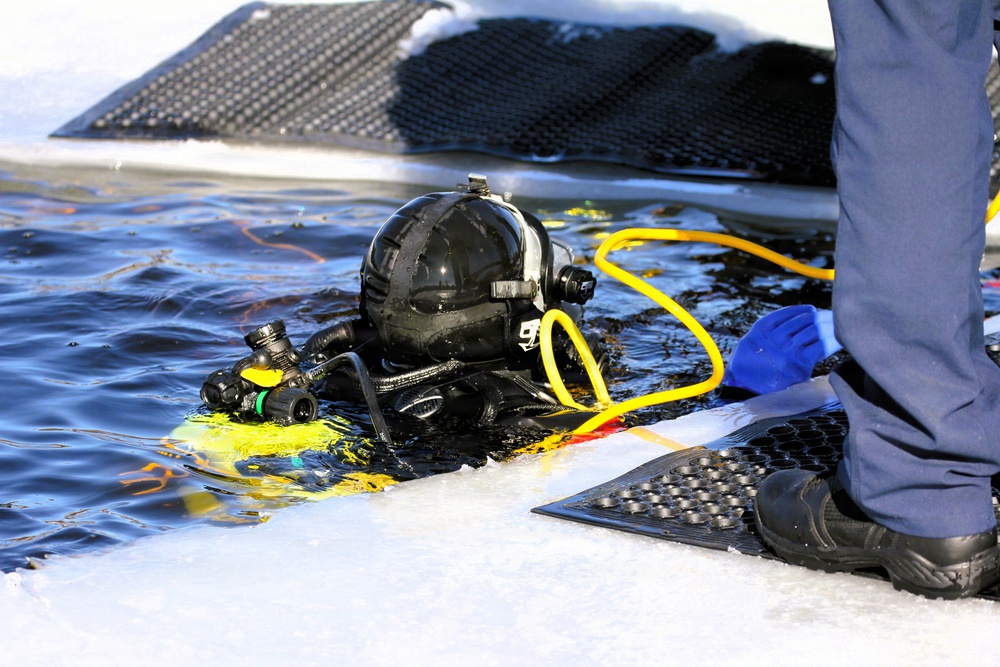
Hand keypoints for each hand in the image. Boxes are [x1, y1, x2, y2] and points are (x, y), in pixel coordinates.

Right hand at [722, 305, 841, 395]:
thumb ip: (766, 329)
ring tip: (835, 324)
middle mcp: (775, 339)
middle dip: (819, 317)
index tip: (812, 309)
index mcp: (762, 330)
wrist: (746, 389)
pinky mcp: (800, 365)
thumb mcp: (750, 341)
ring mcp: (787, 352)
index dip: (802, 310)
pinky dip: (831, 341)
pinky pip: (820, 346)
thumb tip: (796, 318)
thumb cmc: (749, 365)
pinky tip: (836, 338)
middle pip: (804, 320)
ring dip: (827, 325)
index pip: (787, 313)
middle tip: (829, 316)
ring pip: (814, 331)